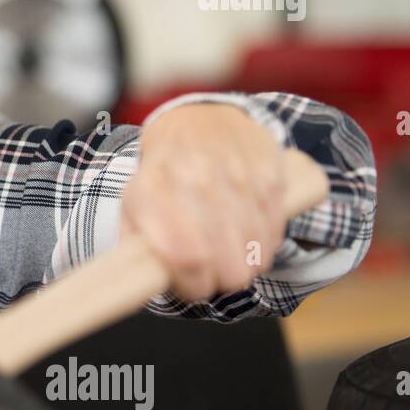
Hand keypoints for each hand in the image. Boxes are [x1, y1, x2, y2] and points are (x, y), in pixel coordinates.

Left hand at [122, 103, 286, 302]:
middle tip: (214, 273)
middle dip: (222, 280)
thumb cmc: (162, 173)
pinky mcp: (269, 175)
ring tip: (230, 253)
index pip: (186, 258)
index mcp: (155, 191)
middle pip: (227, 264)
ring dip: (245, 263)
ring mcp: (237, 176)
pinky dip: (264, 243)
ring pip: (255, 253)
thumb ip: (135, 245)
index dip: (193, 286)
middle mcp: (196, 181)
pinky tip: (248, 236)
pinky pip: (274, 231)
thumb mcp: (134, 202)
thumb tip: (144, 283)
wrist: (199, 121)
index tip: (193, 287)